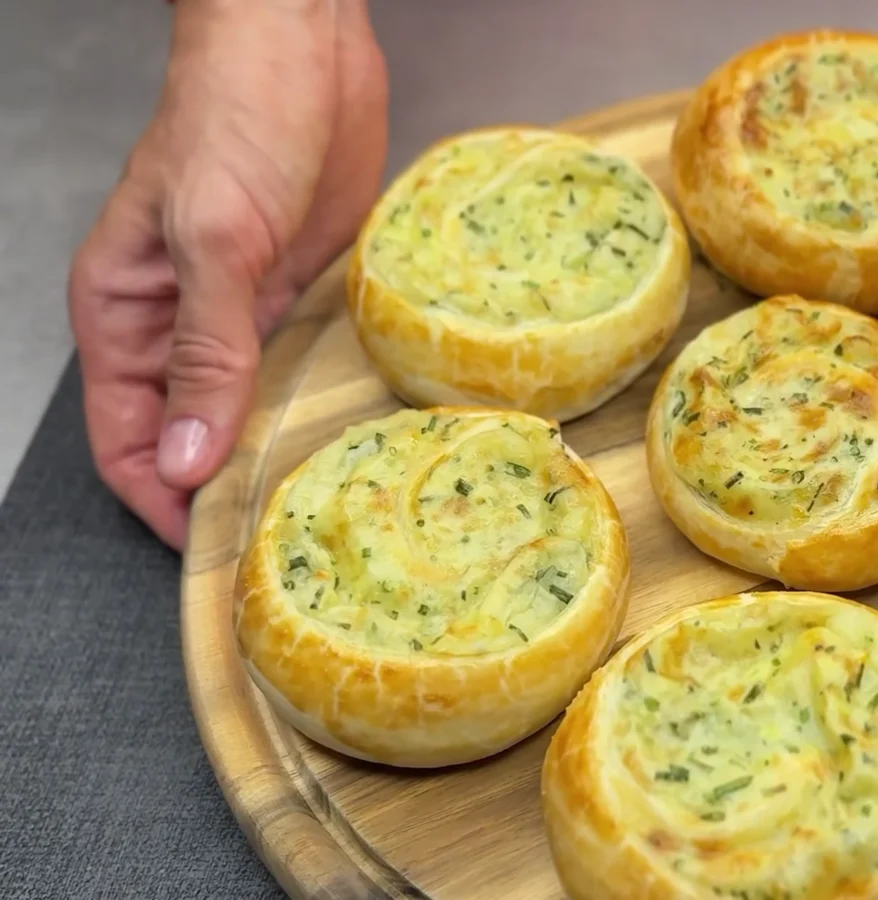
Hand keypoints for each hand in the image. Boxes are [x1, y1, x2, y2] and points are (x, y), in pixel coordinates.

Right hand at [68, 0, 386, 548]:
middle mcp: (182, 324)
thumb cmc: (235, 118)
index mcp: (126, 313)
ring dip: (278, 450)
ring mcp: (245, 311)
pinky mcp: (303, 294)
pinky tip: (356, 437)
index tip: (207, 549)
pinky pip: (304, 368)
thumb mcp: (213, 239)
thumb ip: (205, 351)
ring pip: (250, 409)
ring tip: (326, 505)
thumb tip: (186, 458)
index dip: (159, 497)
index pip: (126, 438)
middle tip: (285, 538)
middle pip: (190, 436)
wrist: (305, 49)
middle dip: (224, 488)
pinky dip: (321, 404)